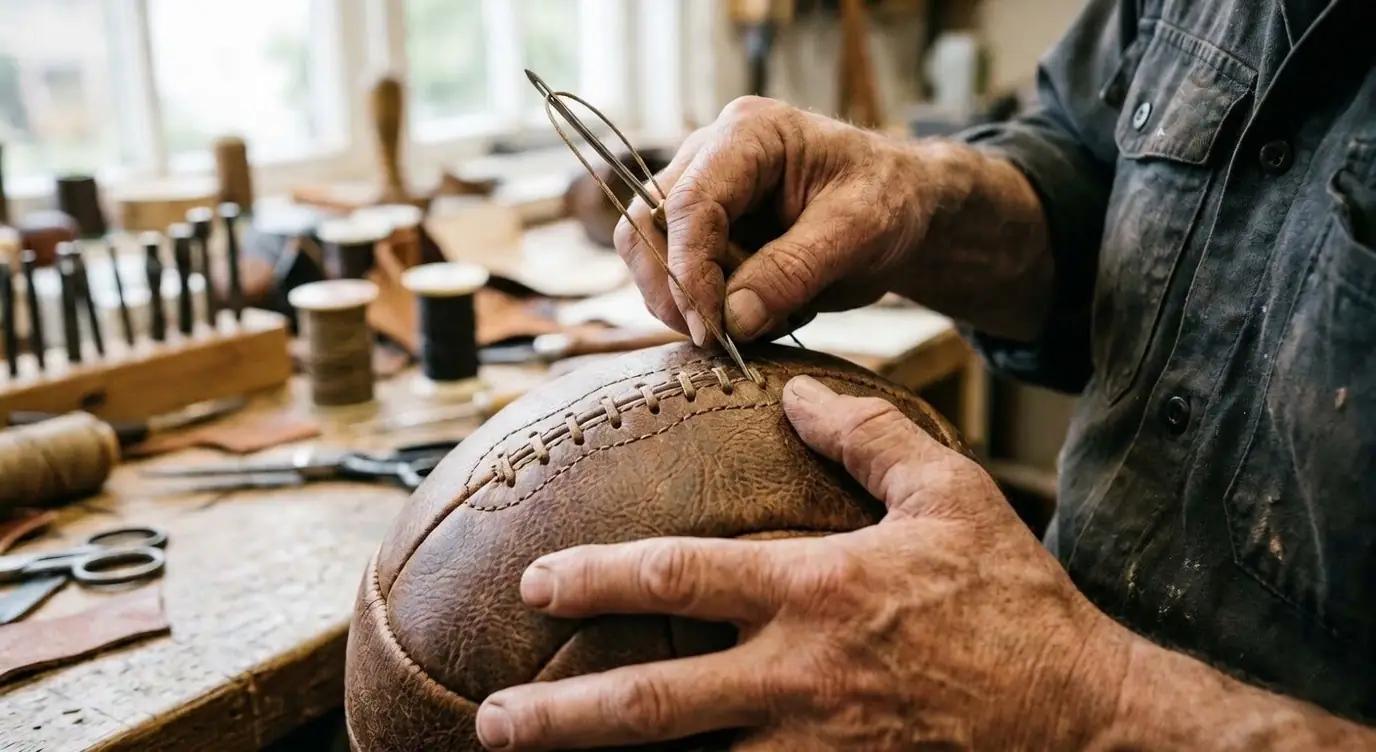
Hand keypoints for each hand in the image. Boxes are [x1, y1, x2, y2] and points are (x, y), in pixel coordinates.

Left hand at [475, 376, 1129, 749]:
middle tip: (495, 723)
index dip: (596, 579)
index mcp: (817, 589)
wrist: (1087, 718)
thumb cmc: (1014, 601)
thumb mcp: (950, 493)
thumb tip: (796, 391)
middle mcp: (800, 677)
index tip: (536, 584)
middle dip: (564, 717)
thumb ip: (868, 435)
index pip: (681, 576)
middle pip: (655, 702)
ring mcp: (818, 749)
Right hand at [615, 97, 1053, 345]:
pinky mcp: (702, 230)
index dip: (689, 272)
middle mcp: (709, 155)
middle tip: (721, 339)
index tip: (711, 330)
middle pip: (647, 226)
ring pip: (648, 254)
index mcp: (749, 134)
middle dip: (676, 289)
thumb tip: (733, 321)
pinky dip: (702, 307)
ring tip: (756, 320)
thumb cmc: (889, 200)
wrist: (902, 207)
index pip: (689, 203)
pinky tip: (755, 313)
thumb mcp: (860, 233)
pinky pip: (672, 275)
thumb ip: (795, 272)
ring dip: (686, 302)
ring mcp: (700, 192)